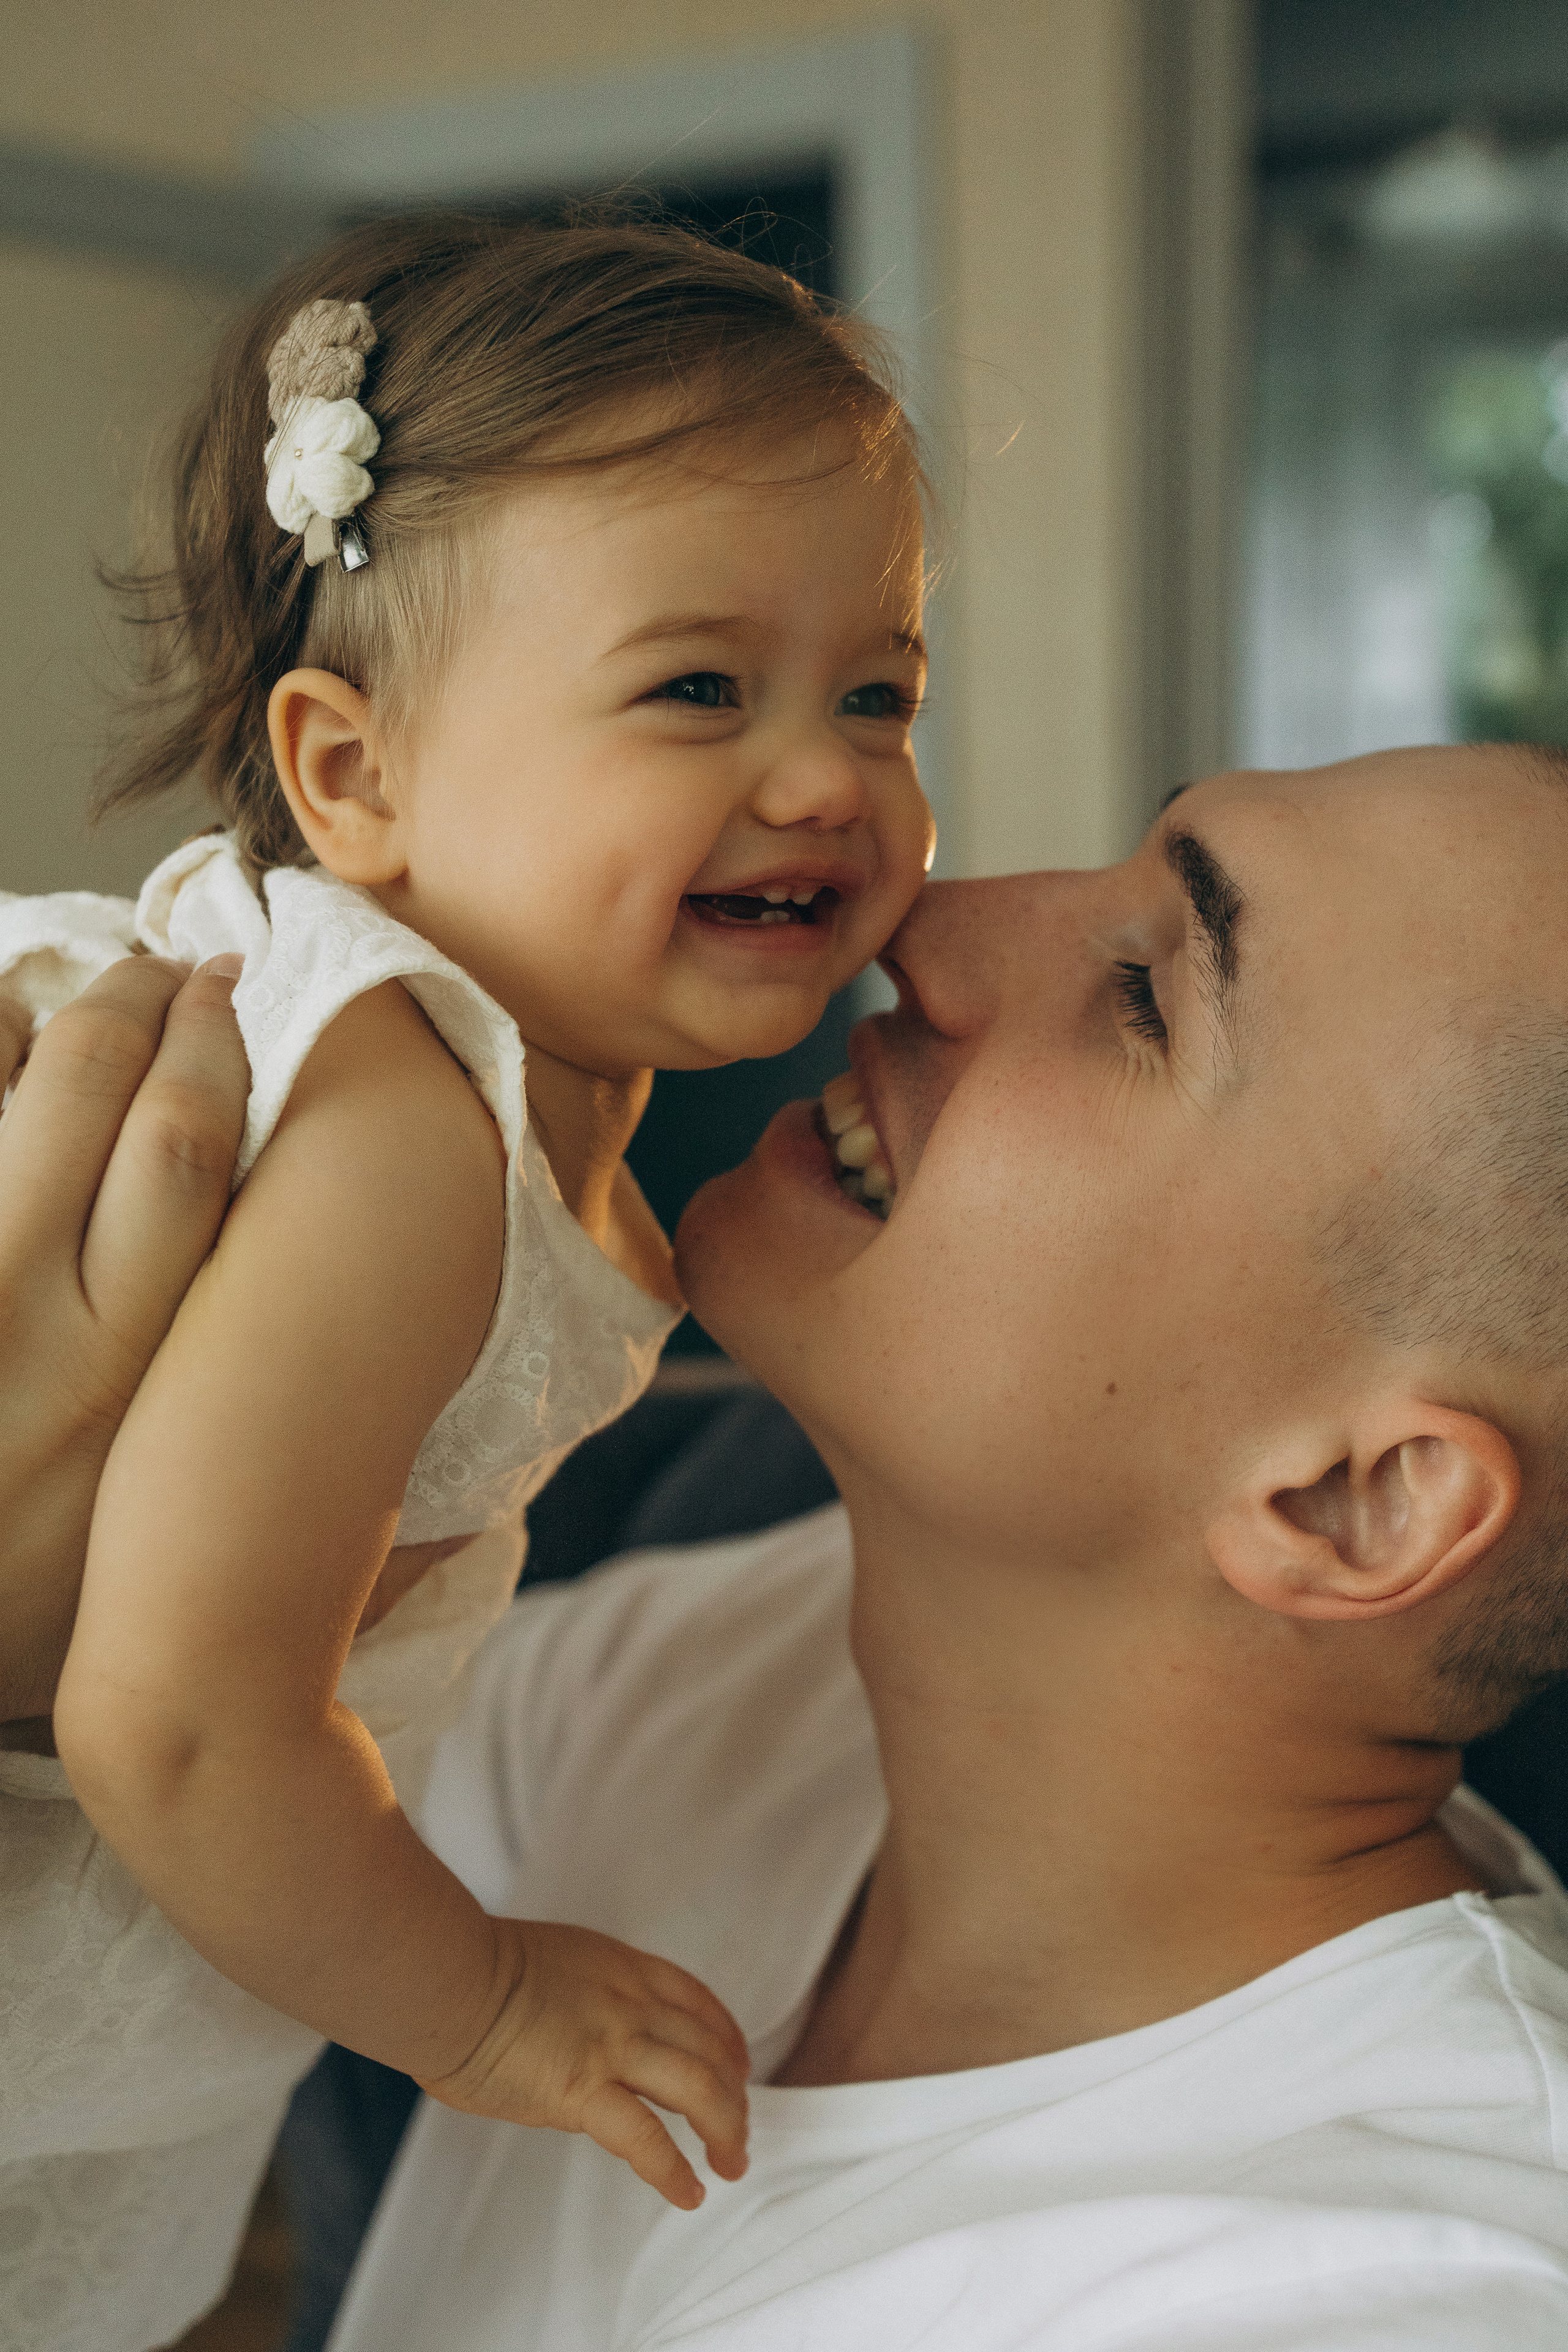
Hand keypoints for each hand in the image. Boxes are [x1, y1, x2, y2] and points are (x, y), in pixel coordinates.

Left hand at [0, 955, 248, 1718]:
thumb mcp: (146, 1585)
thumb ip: (278, 1529)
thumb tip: (441, 1531)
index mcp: (125, 1377)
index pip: (194, 1150)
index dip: (217, 1044)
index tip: (235, 998)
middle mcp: (34, 1312)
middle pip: (100, 1084)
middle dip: (141, 995)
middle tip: (170, 970)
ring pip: (4, 1081)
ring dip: (43, 1007)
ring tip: (71, 992)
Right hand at [414, 1919, 750, 2209]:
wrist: (445, 1978)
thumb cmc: (470, 1971)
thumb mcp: (552, 1964)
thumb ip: (581, 1996)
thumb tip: (576, 2034)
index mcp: (619, 1967)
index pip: (695, 2000)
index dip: (727, 2036)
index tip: (740, 2063)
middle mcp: (629, 2002)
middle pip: (709, 2047)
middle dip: (734, 2093)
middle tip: (739, 2130)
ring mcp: (611, 2045)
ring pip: (699, 2087)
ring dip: (725, 2129)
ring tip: (731, 2164)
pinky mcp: (583, 2091)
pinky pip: (646, 2138)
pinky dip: (674, 2169)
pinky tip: (689, 2192)